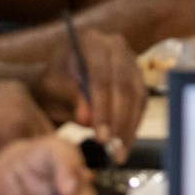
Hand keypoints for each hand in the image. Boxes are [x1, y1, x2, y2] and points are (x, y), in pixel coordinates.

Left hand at [36, 28, 145, 154]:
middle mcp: (115, 45)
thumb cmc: (53, 85)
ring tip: (119, 152)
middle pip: (123, 85)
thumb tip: (87, 118)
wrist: (60, 85)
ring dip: (129, 126)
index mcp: (91, 41)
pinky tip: (125, 144)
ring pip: (136, 95)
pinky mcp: (138, 77)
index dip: (102, 107)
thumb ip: (69, 98)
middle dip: (118, 120)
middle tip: (113, 148)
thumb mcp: (53, 89)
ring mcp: (130, 60)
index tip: (100, 135)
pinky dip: (134, 125)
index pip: (101, 75)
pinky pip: (141, 102)